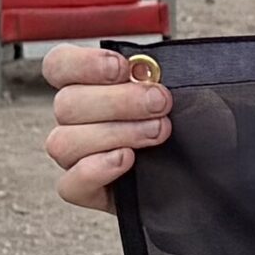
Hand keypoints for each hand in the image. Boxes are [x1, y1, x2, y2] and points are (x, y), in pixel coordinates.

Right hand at [44, 45, 171, 209]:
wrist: (195, 171)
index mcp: (86, 85)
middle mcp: (74, 120)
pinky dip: (95, 170)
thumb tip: (146, 70)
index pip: (58, 65)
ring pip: (63, 142)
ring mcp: (75, 156)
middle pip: (66, 104)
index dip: (84, 63)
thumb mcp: (172, 88)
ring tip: (156, 132)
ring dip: (114, 133)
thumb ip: (153, 75)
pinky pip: (69, 185)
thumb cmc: (179, 119)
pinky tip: (126, 159)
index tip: (123, 68)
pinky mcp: (85, 190)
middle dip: (119, 101)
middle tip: (160, 103)